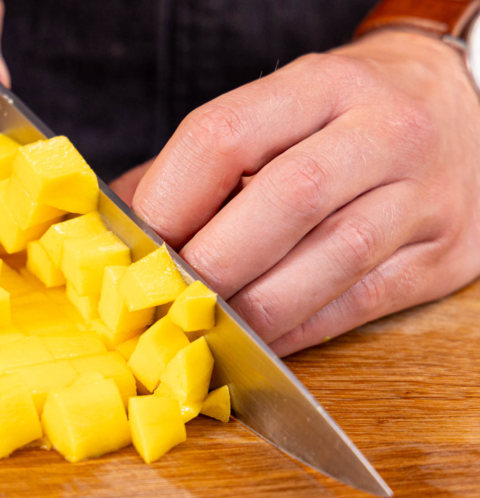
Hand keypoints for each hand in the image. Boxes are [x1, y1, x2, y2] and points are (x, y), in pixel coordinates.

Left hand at [113, 31, 479, 356]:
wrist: (457, 109)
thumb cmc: (341, 118)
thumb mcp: (277, 110)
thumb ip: (202, 166)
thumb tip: (122, 230)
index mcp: (320, 85)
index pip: (224, 136)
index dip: (169, 200)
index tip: (139, 248)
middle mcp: (381, 132)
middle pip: (287, 199)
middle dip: (215, 262)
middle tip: (170, 298)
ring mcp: (421, 194)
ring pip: (331, 259)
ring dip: (255, 308)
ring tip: (207, 327)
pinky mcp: (441, 255)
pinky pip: (359, 303)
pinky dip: (298, 329)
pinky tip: (258, 341)